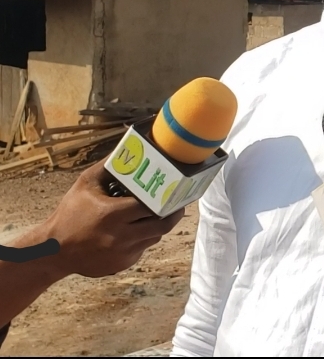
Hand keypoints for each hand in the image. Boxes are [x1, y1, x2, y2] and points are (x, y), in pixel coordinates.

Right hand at [19, 159, 184, 279]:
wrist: (53, 251)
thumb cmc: (70, 213)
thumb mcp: (85, 184)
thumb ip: (108, 166)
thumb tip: (129, 150)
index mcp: (113, 214)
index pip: (152, 206)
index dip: (167, 198)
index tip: (175, 191)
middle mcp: (122, 236)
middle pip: (162, 225)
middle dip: (173, 214)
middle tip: (177, 204)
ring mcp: (124, 252)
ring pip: (155, 237)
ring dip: (158, 225)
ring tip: (158, 213)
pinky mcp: (123, 263)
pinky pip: (143, 248)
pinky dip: (144, 238)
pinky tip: (135, 229)